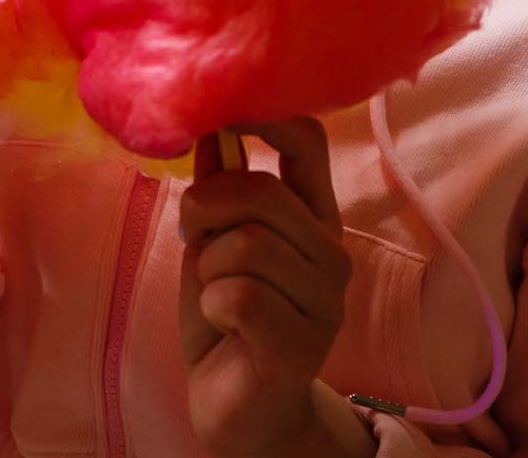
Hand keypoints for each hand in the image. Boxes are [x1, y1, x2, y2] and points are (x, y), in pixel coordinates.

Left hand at [178, 118, 357, 457]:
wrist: (237, 410)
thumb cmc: (227, 321)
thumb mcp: (214, 244)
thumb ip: (219, 190)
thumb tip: (207, 126)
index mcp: (314, 217)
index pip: (309, 142)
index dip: (265, 117)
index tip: (221, 118)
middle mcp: (331, 251)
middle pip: (261, 192)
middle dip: (206, 210)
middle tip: (196, 241)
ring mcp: (325, 300)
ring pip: (247, 245)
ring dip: (208, 268)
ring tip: (215, 292)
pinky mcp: (303, 343)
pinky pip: (240, 295)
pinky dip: (212, 304)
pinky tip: (223, 324)